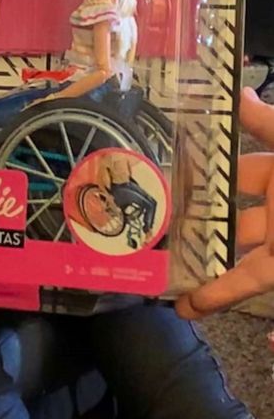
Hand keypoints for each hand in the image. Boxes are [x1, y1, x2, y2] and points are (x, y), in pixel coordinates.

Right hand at [176, 87, 273, 318]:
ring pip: (243, 268)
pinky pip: (262, 289)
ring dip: (213, 287)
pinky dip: (249, 312)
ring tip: (180, 301)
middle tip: (155, 248)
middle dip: (195, 239)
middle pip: (229, 227)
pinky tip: (228, 323)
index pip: (232, 175)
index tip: (162, 186)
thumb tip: (237, 95)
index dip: (198, 181)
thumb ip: (266, 123)